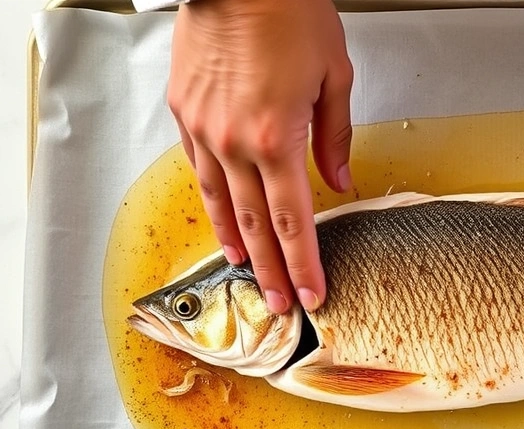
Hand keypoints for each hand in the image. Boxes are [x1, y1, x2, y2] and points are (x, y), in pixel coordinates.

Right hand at [167, 0, 353, 314]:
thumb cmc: (287, 13)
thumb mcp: (334, 76)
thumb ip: (336, 135)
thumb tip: (339, 179)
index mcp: (278, 139)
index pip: (294, 221)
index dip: (303, 264)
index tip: (311, 294)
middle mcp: (236, 143)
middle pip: (256, 225)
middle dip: (271, 271)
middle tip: (279, 304)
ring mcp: (204, 130)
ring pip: (221, 204)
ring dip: (237, 243)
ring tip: (247, 271)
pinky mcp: (184, 113)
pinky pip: (199, 169)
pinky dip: (213, 201)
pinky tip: (222, 218)